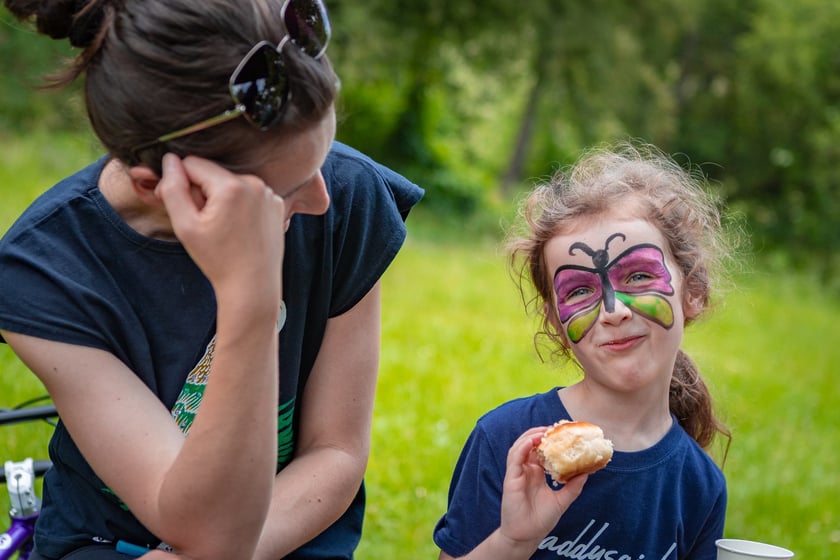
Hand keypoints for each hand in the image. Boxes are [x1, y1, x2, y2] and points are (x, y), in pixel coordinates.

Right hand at [155, 153, 285, 310]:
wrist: (253, 284)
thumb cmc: (218, 259)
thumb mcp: (185, 226)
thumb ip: (173, 189)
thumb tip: (170, 160)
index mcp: (231, 186)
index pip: (193, 163)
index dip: (180, 182)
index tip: (182, 207)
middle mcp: (255, 183)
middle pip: (214, 173)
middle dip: (203, 192)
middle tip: (204, 223)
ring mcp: (269, 193)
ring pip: (231, 183)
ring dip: (222, 198)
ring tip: (224, 228)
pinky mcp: (277, 204)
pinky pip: (249, 194)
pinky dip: (240, 205)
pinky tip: (240, 229)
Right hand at [498, 427, 586, 545]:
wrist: (527, 535)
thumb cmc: (541, 519)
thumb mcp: (562, 500)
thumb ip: (573, 487)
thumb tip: (587, 472)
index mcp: (536, 472)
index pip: (540, 450)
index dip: (549, 439)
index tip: (561, 432)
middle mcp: (526, 469)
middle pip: (529, 444)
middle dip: (539, 433)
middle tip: (553, 428)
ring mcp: (517, 472)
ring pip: (520, 447)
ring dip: (530, 436)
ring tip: (543, 431)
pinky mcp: (511, 478)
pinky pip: (514, 458)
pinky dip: (522, 447)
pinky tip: (531, 442)